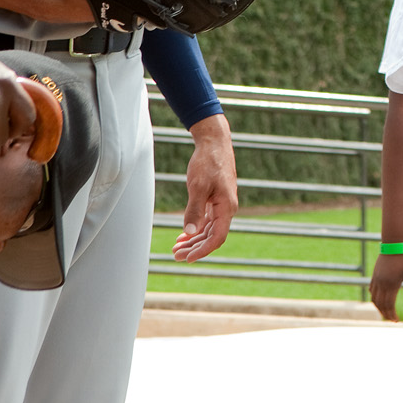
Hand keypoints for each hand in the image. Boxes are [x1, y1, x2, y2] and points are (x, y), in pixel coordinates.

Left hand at [174, 115, 238, 260]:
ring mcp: (221, 204)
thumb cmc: (208, 162)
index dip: (203, 250)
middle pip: (212, 236)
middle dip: (194, 248)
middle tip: (175, 256)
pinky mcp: (216, 199)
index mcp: (227, 207)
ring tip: (176, 249)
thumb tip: (190, 232)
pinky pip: (207, 220)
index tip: (188, 259)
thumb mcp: (198, 186)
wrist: (214, 143)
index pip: (217, 237)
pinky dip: (195, 229)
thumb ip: (195, 210)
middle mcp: (227, 208)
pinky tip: (183, 235)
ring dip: (193, 240)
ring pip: (208, 229)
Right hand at [368, 251, 402, 320]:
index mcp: (390, 285)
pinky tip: (380, 299)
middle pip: (380, 304)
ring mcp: (376, 279)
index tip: (396, 320)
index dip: (392, 314)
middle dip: (385, 313)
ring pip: (373, 298)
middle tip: (392, 319)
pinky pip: (371, 289)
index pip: (388, 305)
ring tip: (386, 311)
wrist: (394, 242)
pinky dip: (374, 297)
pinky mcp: (374, 274)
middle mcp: (381, 283)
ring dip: (379, 307)